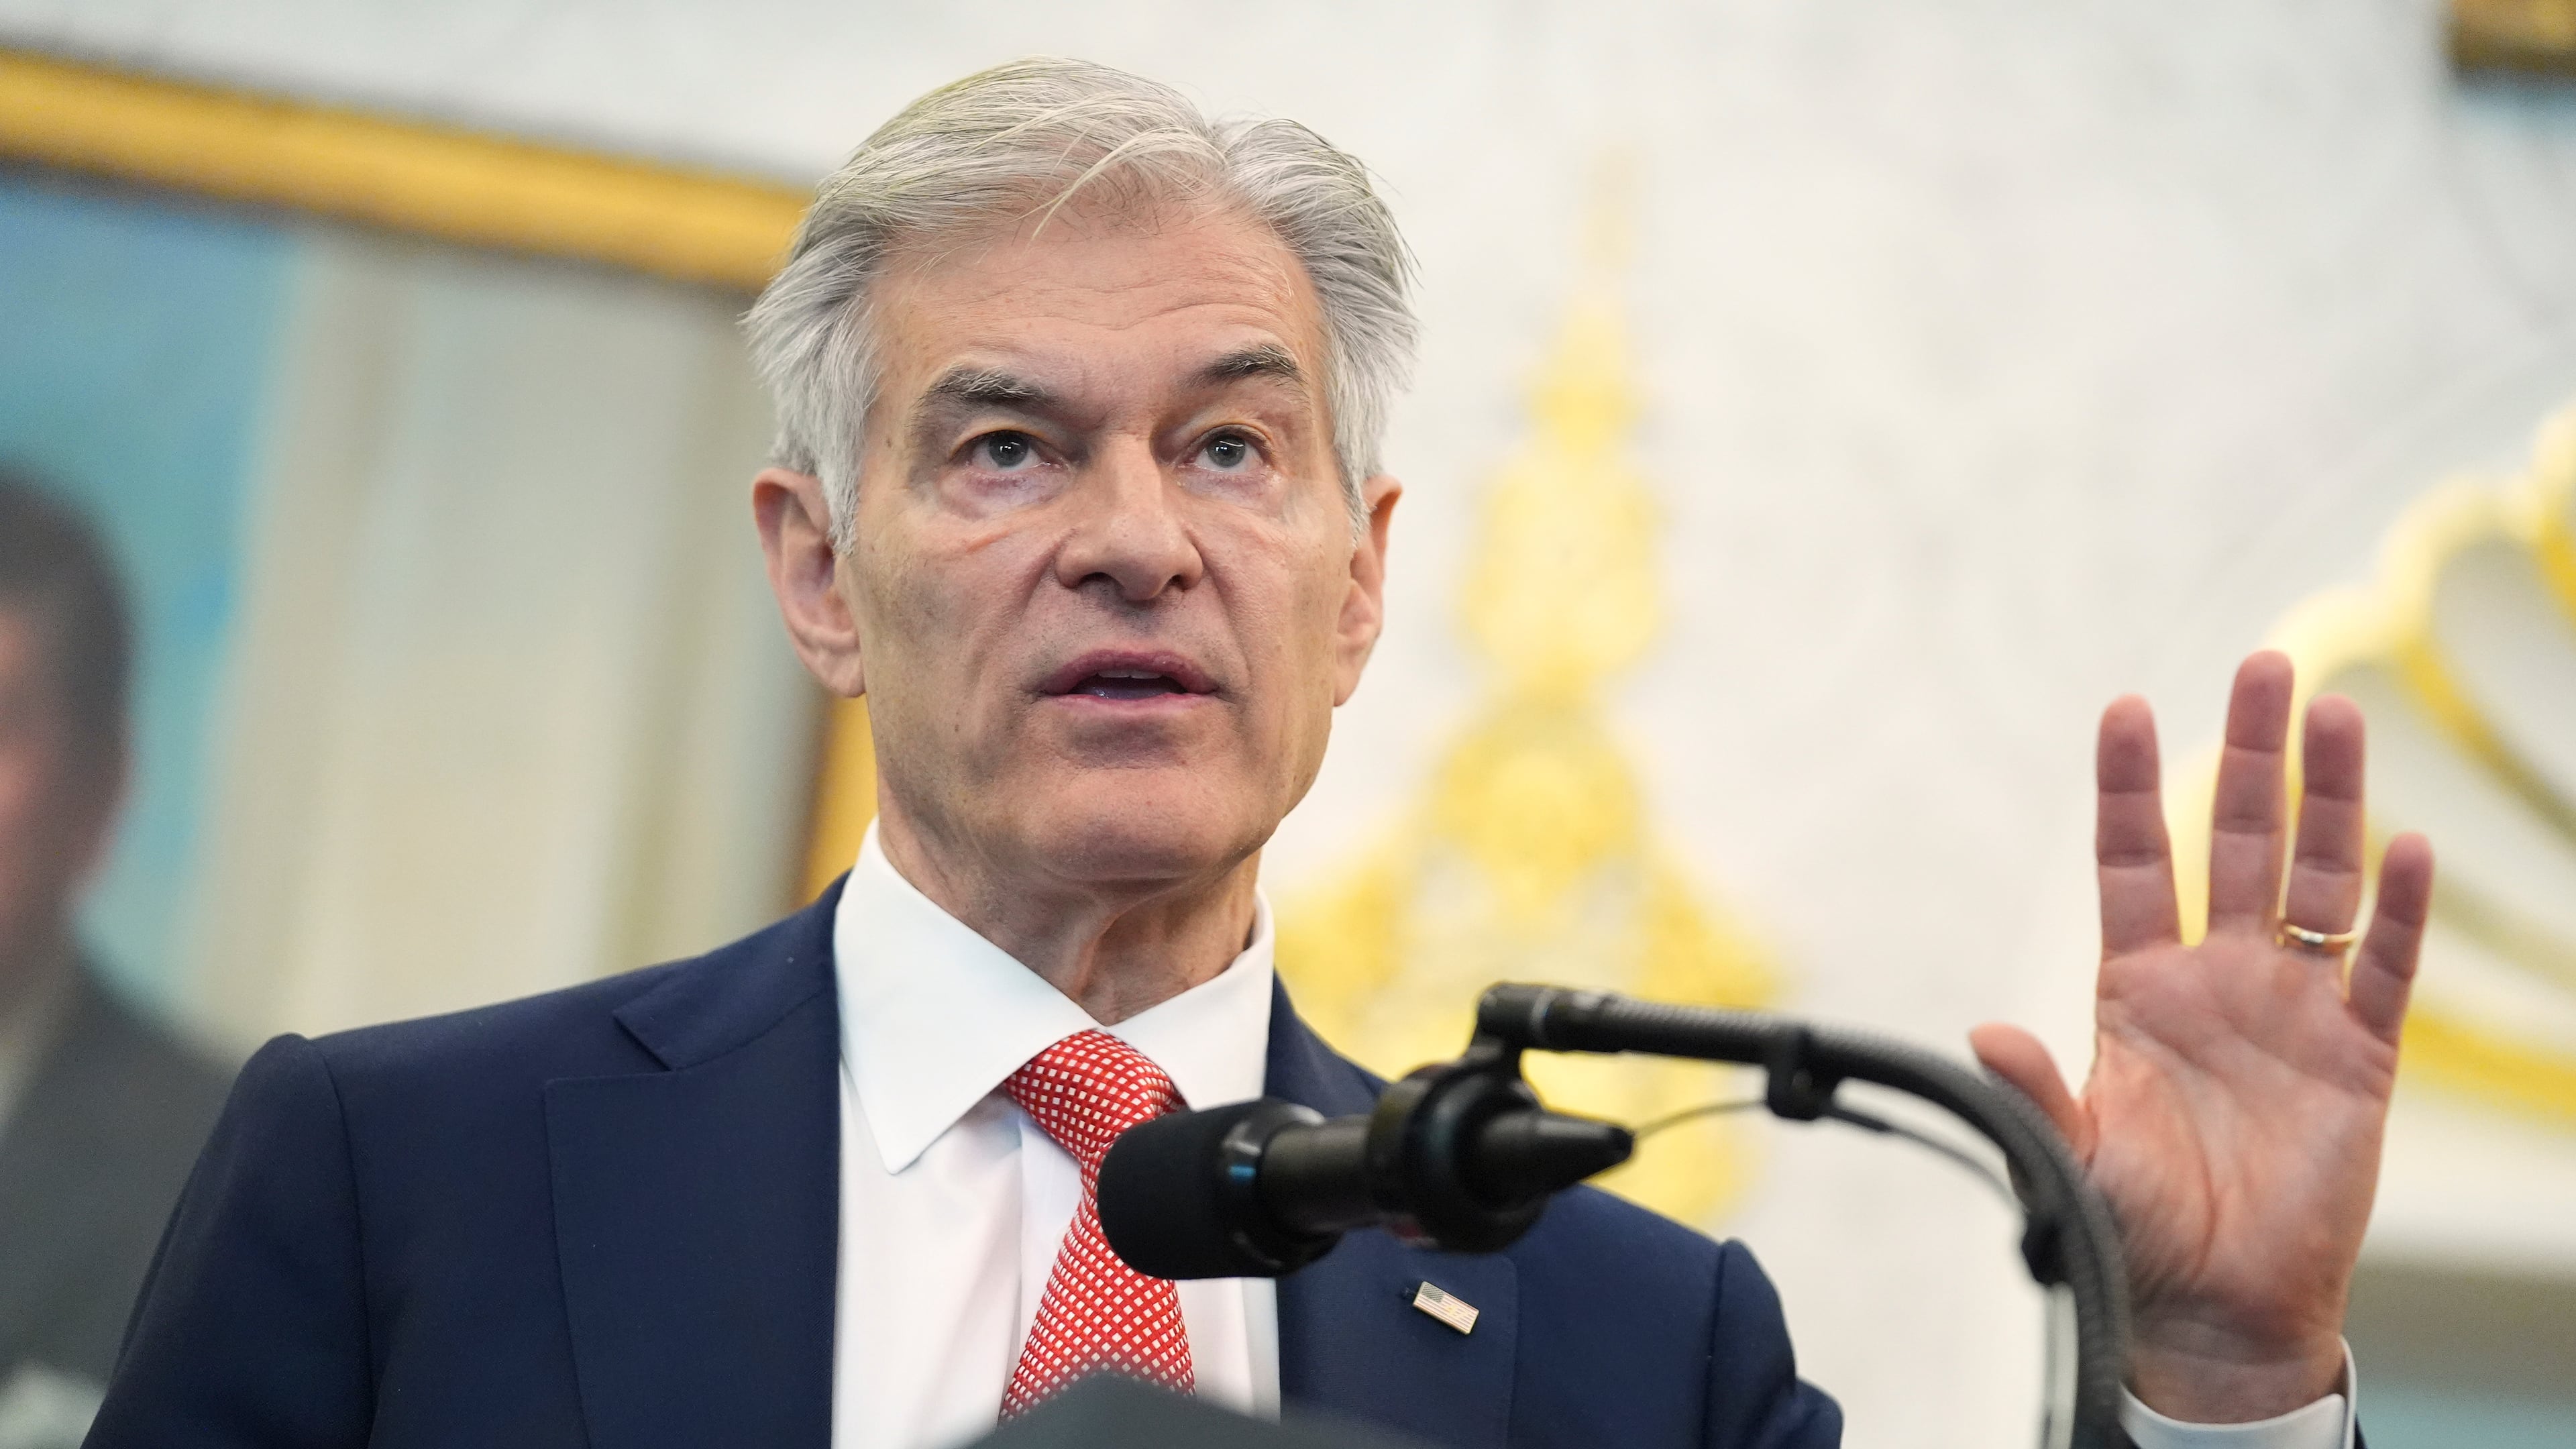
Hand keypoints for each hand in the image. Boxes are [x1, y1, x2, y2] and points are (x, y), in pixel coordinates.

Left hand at [1970, 652, 2432, 1422]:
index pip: (2131, 861)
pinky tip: (2411, 846)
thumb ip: (2038, 1092)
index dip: (2126, 788)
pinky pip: (2386, 970)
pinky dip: (2402, 913)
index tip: (2122, 706)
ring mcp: (2293, 1009)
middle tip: (2264, 665)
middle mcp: (2218, 978)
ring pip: (2318, 881)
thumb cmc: (2133, 1230)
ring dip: (2330, 802)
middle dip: (2250, 755)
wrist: (2212, 1305)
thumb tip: (1985, 1032)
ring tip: (2336, 714)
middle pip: (2236, 841)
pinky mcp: (2360, 1057)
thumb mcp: (2072, 1156)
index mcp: (2138, 988)